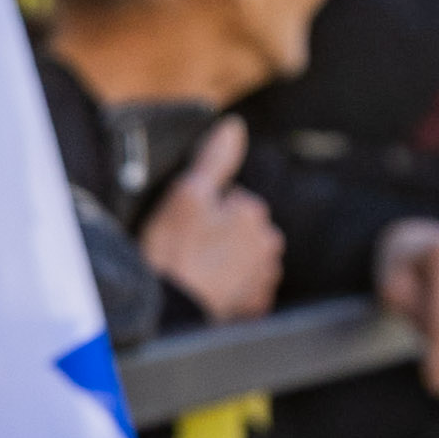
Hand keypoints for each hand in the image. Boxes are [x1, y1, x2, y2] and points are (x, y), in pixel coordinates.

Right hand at [138, 116, 285, 319]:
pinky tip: (205, 291)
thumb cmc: (174, 251)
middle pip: (239, 230)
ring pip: (242, 260)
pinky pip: (243, 291)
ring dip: (224, 263)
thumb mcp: (187, 194)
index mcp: (254, 212)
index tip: (184, 226)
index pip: (230, 200)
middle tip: (187, 249)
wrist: (170, 311)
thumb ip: (215, 159)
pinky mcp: (255, 307)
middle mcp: (268, 244)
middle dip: (219, 236)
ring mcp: (263, 278)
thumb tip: (234, 126)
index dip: (203, 210)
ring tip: (195, 272)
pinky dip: (228, 291)